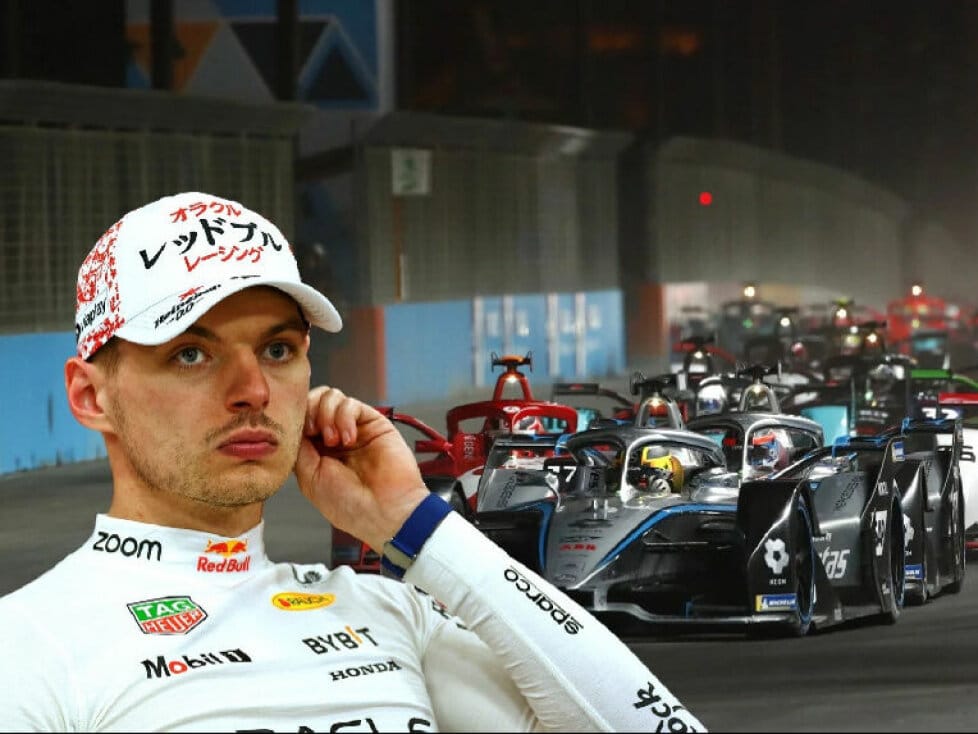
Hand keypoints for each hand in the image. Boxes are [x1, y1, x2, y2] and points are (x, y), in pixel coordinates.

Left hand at [294, 386, 429, 552]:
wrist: (384, 511)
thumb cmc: (350, 505)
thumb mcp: (309, 478)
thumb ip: (299, 447)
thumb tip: (294, 423)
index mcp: (316, 452)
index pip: (299, 420)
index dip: (295, 420)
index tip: (297, 434)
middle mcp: (334, 437)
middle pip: (313, 402)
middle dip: (309, 412)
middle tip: (314, 433)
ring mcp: (353, 428)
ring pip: (330, 397)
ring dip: (326, 415)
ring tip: (334, 440)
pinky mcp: (372, 422)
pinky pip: (351, 403)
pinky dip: (344, 417)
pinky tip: (349, 439)